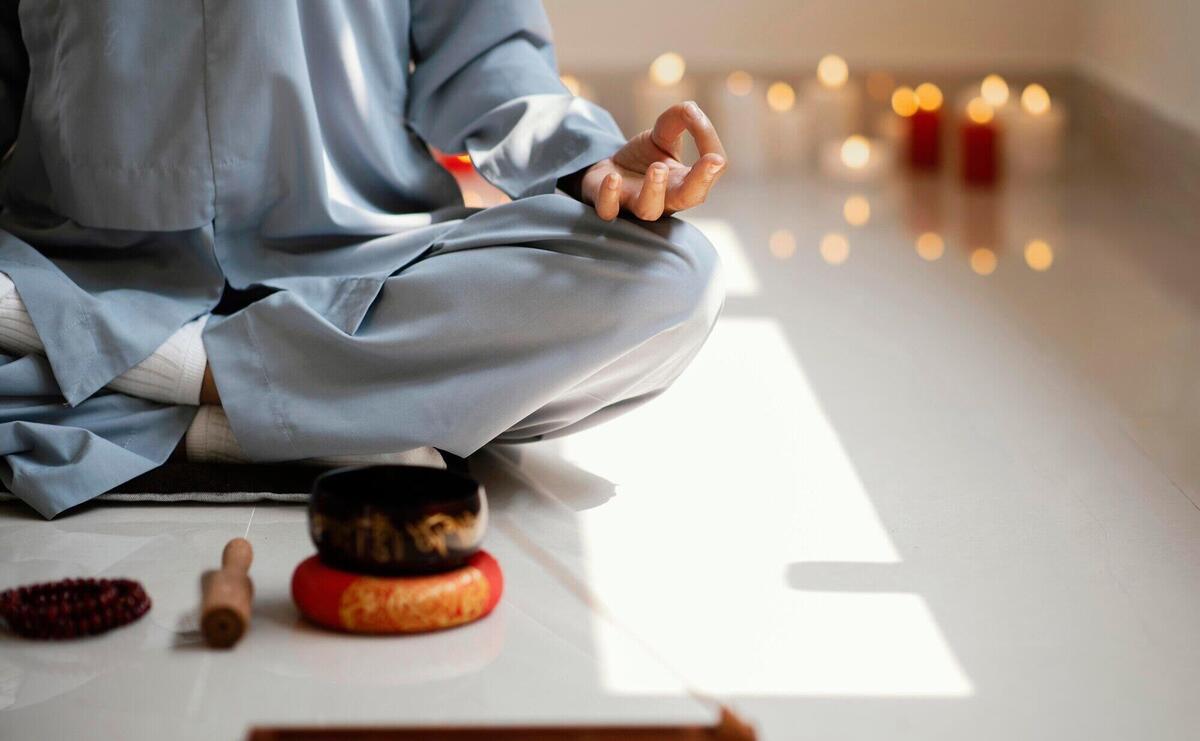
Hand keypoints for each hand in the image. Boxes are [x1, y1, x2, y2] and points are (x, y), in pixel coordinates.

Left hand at [581, 101, 726, 220]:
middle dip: (701, 181)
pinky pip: (608, 210)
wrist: (605, 172)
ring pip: (649, 210)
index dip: (710, 147)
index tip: (698, 119)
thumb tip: (692, 109)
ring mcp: (635, 204)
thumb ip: (680, 119)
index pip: (709, 171)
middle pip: (689, 198)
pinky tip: (612, 178)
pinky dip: (610, 196)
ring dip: (654, 190)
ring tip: (657, 168)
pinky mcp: (607, 204)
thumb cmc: (642, 159)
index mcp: (684, 182)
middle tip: (713, 161)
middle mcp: (665, 199)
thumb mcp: (663, 135)